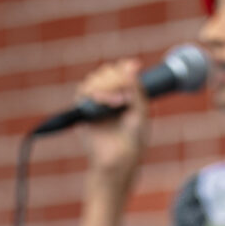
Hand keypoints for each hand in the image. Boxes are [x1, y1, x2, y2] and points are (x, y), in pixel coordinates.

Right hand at [76, 59, 148, 182]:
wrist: (119, 160)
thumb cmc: (133, 142)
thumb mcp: (141, 112)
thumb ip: (137, 89)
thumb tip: (132, 65)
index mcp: (124, 95)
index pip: (121, 70)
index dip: (125, 68)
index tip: (135, 68)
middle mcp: (109, 96)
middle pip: (107, 70)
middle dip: (117, 78)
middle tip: (125, 97)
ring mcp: (95, 103)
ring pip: (95, 78)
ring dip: (107, 85)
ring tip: (116, 103)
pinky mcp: (83, 111)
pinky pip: (83, 91)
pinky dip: (94, 92)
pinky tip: (104, 102)